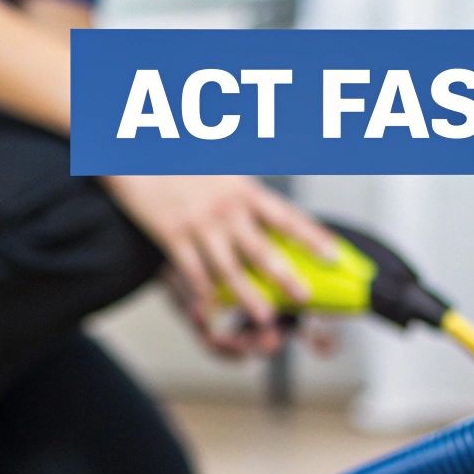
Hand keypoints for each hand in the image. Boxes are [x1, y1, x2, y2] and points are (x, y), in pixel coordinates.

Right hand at [105, 175, 338, 356]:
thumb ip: (250, 197)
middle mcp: (226, 209)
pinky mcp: (172, 237)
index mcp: (245, 191)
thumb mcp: (227, 170)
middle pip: (261, 250)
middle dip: (285, 276)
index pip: (287, 218)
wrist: (138, 157)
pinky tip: (213, 310)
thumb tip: (276, 222)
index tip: (334, 256)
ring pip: (229, 268)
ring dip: (248, 296)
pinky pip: (192, 271)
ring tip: (264, 316)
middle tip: (304, 297)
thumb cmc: (184, 164)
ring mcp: (199, 225)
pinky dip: (204, 293)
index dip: (313, 238)